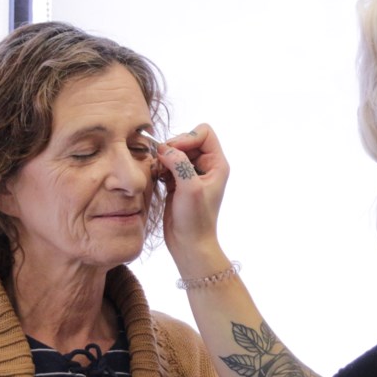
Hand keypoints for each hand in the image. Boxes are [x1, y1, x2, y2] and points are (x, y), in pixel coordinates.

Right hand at [155, 124, 229, 268]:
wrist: (189, 244)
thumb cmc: (195, 219)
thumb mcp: (190, 188)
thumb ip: (179, 163)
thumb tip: (164, 148)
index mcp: (217, 164)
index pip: (204, 132)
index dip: (187, 137)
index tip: (174, 151)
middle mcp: (207, 166)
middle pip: (188, 139)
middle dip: (173, 148)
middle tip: (163, 164)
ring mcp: (192, 174)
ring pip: (175, 151)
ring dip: (164, 159)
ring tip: (160, 174)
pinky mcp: (179, 182)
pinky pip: (167, 164)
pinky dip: (160, 168)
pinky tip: (158, 179)